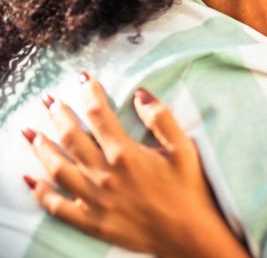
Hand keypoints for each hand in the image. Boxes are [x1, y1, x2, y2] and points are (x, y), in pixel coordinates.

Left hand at [23, 73, 245, 257]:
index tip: (83, 79)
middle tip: (50, 101)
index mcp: (126, 154)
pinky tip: (30, 179)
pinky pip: (58, 206)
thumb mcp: (184, 148)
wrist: (188, 234)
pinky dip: (41, 193)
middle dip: (58, 115)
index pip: (99, 115)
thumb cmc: (189, 188)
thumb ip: (162, 118)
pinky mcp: (91, 222)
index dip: (89, 93)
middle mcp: (104, 175)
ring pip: (57, 169)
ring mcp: (94, 200)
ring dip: (41, 147)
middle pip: (72, 138)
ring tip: (31, 132)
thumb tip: (141, 93)